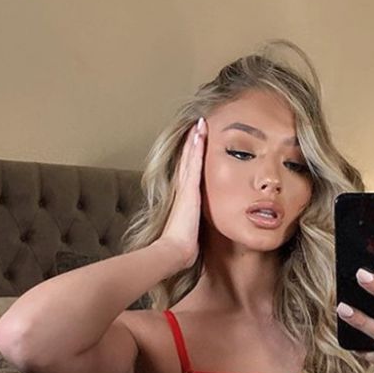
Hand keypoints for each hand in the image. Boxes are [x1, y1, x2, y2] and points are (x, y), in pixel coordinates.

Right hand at [157, 117, 206, 269]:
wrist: (174, 250)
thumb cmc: (181, 246)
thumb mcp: (189, 234)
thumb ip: (192, 229)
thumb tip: (194, 237)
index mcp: (183, 200)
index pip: (187, 175)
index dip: (190, 159)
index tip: (195, 145)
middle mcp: (182, 190)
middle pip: (187, 161)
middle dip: (191, 144)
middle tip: (196, 125)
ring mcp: (184, 187)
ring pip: (189, 157)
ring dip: (194, 139)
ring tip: (199, 122)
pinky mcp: (189, 188)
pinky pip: (193, 162)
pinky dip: (195, 146)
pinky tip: (199, 132)